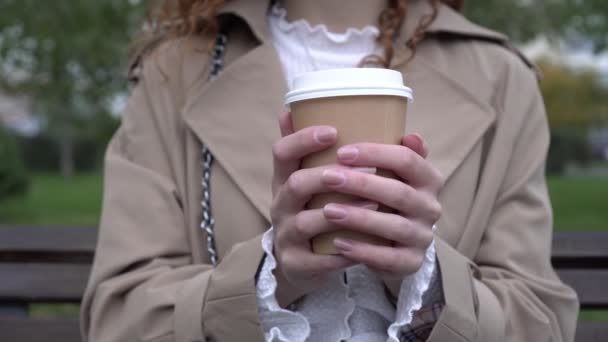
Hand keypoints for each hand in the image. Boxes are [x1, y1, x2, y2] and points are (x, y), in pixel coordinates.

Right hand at [270, 111, 357, 305]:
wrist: (301, 262)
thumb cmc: (315, 211)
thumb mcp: (311, 179)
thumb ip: (313, 149)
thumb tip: (299, 107)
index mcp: (285, 179)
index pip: (282, 153)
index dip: (302, 139)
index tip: (332, 130)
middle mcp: (281, 205)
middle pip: (294, 185)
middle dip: (324, 176)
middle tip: (357, 170)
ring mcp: (286, 235)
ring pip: (306, 222)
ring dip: (341, 213)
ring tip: (374, 206)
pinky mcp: (295, 263)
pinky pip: (316, 260)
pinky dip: (341, 253)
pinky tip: (364, 246)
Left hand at [320, 133, 443, 296]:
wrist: (392, 244)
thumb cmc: (380, 198)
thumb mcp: (379, 172)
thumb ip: (362, 145)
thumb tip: (310, 109)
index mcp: (427, 177)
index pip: (407, 159)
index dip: (375, 154)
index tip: (341, 152)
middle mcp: (431, 206)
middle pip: (399, 192)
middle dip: (362, 183)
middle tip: (328, 177)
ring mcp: (423, 236)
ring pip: (395, 226)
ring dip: (360, 217)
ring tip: (328, 211)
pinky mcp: (412, 262)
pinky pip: (390, 259)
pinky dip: (364, 251)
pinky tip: (338, 242)